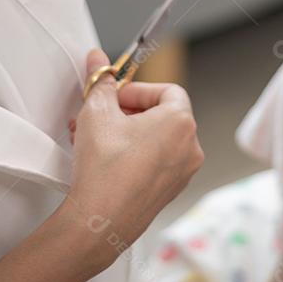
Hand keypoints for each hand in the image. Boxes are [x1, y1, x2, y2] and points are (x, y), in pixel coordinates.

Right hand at [65, 49, 203, 258]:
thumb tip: (97, 60)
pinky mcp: (169, 192)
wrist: (99, 221)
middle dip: (127, 111)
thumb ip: (100, 81)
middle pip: (161, 115)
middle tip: (101, 114)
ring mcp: (182, 173)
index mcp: (181, 122)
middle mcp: (190, 148)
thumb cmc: (104, 168)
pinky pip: (154, 162)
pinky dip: (133, 154)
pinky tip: (103, 157)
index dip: (138, 89)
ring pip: (155, 140)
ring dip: (125, 132)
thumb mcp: (96, 112)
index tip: (115, 95)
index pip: (167, 90)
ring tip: (93, 136)